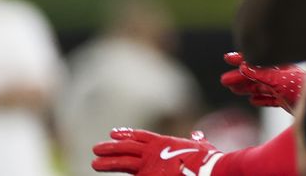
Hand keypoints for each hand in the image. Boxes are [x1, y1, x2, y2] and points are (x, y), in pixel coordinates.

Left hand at [92, 128, 222, 174]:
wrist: (211, 171)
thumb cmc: (210, 161)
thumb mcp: (203, 147)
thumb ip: (197, 140)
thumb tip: (197, 134)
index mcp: (164, 142)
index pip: (139, 136)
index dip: (126, 135)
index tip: (112, 133)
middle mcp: (153, 152)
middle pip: (126, 148)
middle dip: (110, 149)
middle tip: (96, 149)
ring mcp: (150, 165)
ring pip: (123, 161)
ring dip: (108, 162)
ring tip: (94, 164)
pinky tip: (108, 173)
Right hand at [219, 51, 304, 112]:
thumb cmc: (301, 89)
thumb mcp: (278, 80)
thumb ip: (260, 74)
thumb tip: (243, 66)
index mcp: (279, 67)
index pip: (256, 61)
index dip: (241, 59)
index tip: (227, 59)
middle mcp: (281, 76)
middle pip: (255, 75)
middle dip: (239, 77)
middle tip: (224, 80)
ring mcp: (284, 89)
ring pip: (260, 87)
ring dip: (246, 88)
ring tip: (233, 90)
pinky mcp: (287, 102)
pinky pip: (270, 100)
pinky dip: (261, 99)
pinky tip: (253, 101)